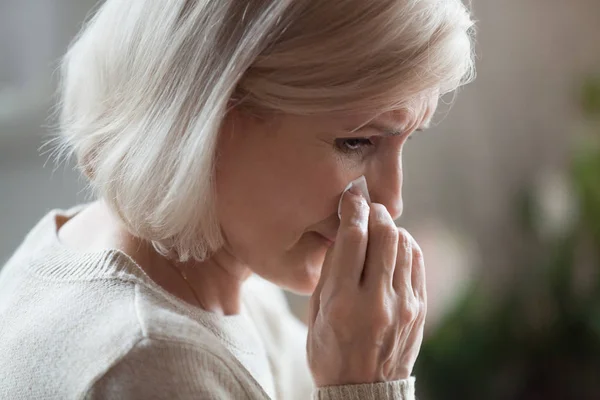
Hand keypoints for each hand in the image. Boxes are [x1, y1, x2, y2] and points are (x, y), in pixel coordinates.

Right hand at [307, 189, 426, 386]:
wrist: (362, 390)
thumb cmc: (330, 350)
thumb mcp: (316, 313)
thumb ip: (330, 271)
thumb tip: (344, 232)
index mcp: (342, 302)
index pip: (352, 238)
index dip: (352, 208)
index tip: (351, 194)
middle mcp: (375, 300)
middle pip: (385, 234)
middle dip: (376, 212)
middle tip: (368, 207)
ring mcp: (403, 305)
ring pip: (403, 245)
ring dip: (391, 228)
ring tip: (379, 228)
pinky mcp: (419, 310)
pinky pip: (416, 263)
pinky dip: (405, 247)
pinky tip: (394, 248)